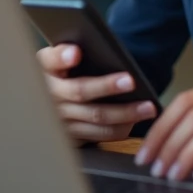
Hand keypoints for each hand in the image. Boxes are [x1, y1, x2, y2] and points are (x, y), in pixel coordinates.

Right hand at [36, 44, 157, 142]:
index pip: (51, 62)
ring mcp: (61, 123)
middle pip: (80, 92)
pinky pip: (100, 136)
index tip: (76, 54)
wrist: (48, 107)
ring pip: (95, 118)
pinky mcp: (74, 139)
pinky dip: (120, 129)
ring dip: (124, 114)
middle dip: (106, 87)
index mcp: (45, 73)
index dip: (62, 58)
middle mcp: (50, 99)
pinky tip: (135, 121)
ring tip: (147, 108)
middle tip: (131, 82)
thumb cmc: (59, 77)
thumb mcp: (53, 62)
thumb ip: (62, 54)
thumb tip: (74, 52)